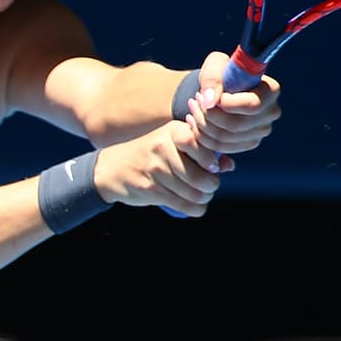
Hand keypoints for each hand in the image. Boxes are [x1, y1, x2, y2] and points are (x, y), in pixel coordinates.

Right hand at [92, 120, 233, 217]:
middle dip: (211, 186)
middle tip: (208, 186)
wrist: (111, 168)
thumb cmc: (150, 155)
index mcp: (172, 131)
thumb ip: (201, 151)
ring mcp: (155, 169)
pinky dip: (195, 209)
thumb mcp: (171, 144)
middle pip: (202, 176)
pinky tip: (194, 205)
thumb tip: (228, 165)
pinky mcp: (150, 189)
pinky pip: (184, 205)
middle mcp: (163, 147)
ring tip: (200, 195)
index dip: (211, 160)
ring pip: (196, 194)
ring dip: (203, 199)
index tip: (212, 167)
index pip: (198, 142)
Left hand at [182, 50, 281, 154]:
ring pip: (227, 138)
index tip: (208, 94)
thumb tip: (210, 101)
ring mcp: (262, 131)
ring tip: (192, 108)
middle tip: (194, 101)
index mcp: (271, 90)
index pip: (252, 105)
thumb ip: (212, 77)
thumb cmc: (220, 73)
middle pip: (237, 124)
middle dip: (208, 114)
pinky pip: (222, 147)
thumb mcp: (214, 65)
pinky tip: (194, 121)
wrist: (219, 90)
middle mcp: (271, 112)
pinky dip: (204, 136)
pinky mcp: (249, 143)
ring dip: (202, 124)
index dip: (226, 103)